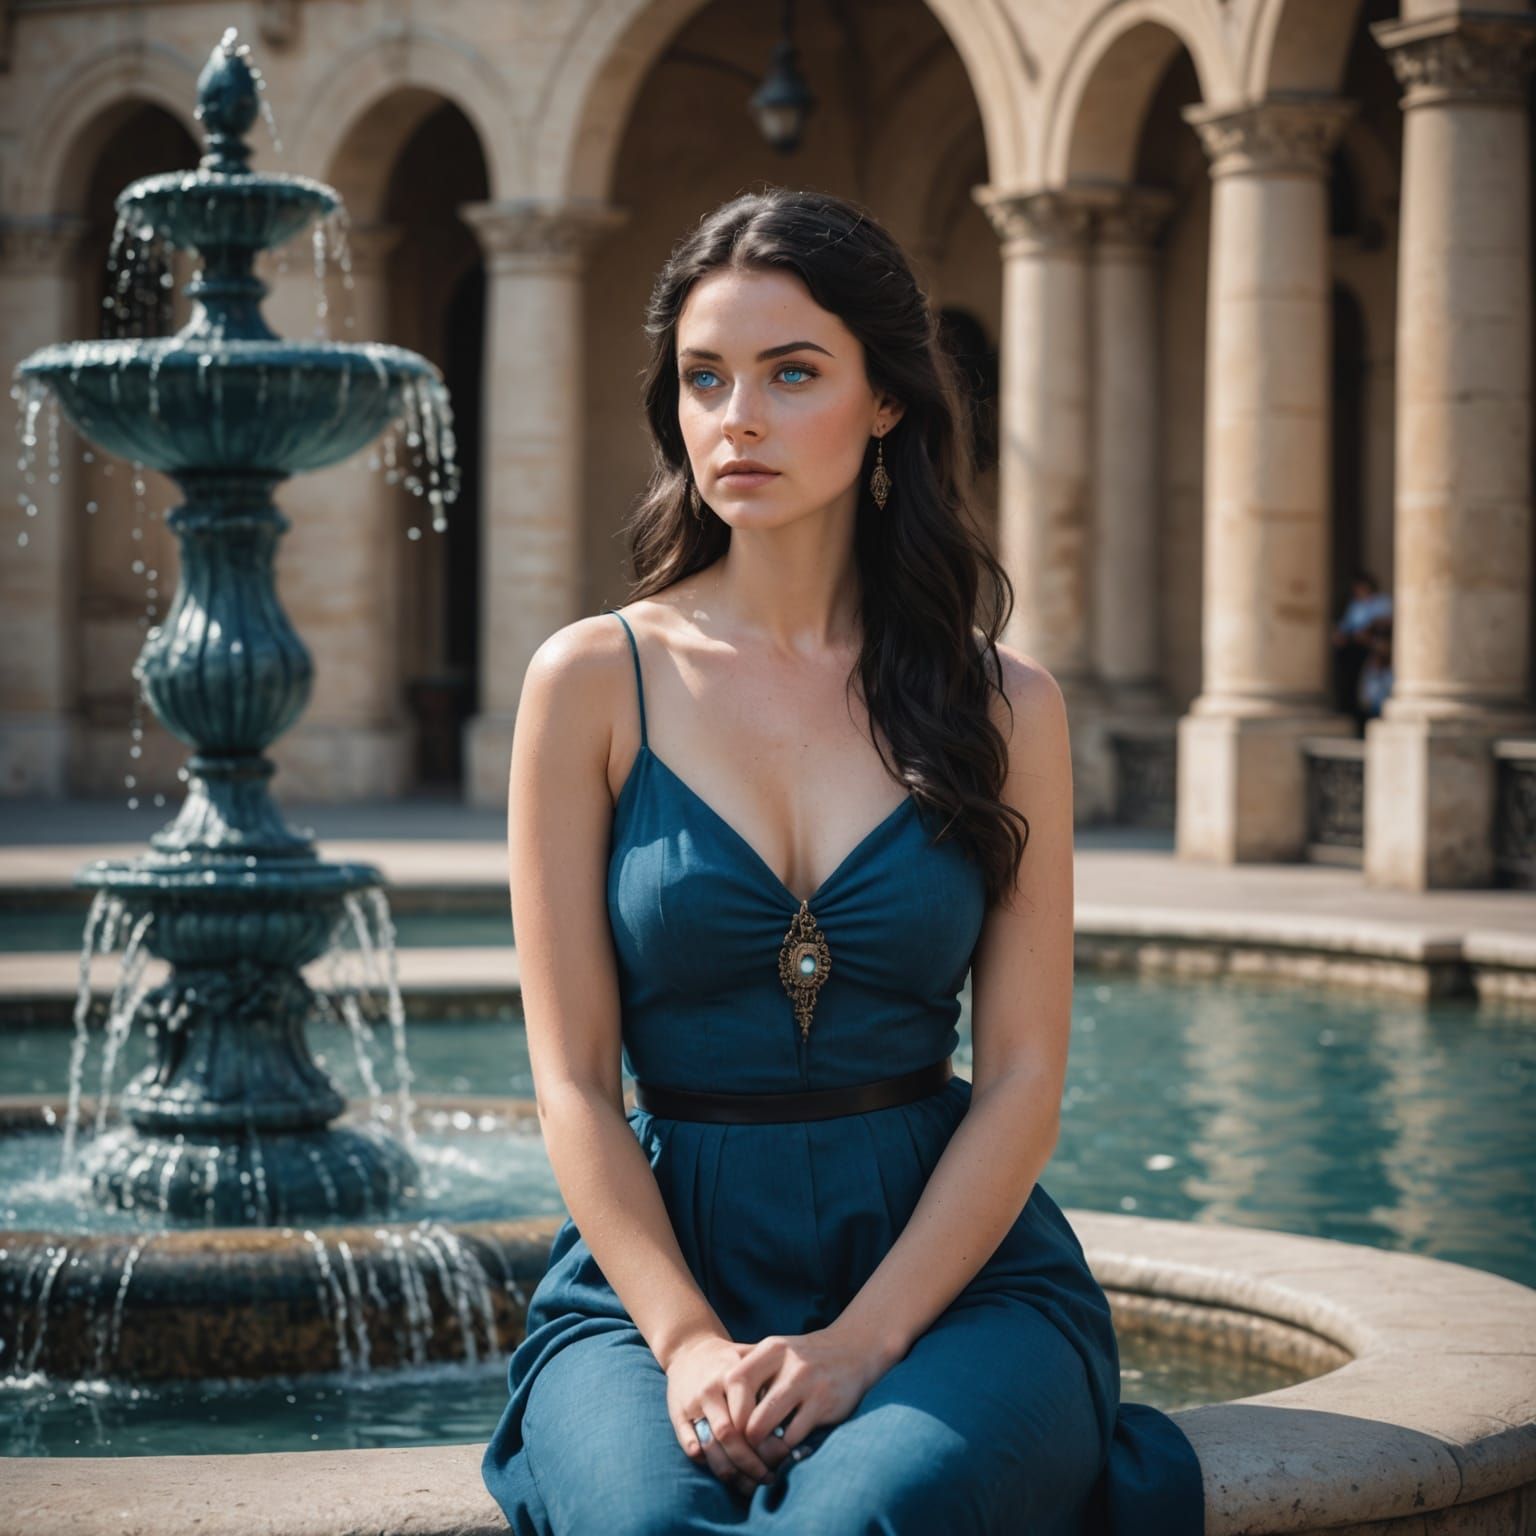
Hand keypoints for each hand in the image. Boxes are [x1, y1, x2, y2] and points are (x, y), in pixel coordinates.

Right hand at [665, 1333, 778, 1499]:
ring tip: (750, 1486)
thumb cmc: (730, 1359)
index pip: (748, 1415)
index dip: (764, 1441)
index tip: (782, 1457)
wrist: (690, 1348)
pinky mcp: (677, 1416)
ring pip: (710, 1448)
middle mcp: (710, 1389)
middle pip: (730, 1436)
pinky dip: (708, 1465)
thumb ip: (772, 1380)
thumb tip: (801, 1410)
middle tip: (767, 1478)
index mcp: (732, 1374)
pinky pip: (691, 1448)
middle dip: (750, 1463)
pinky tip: (726, 1474)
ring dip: (731, 1472)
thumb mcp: (752, 1359)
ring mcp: (692, 1404)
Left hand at [731, 1323, 897, 1469]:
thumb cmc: (806, 1358)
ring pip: (767, 1429)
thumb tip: (720, 1401)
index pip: (734, 1381)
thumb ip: (751, 1369)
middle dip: (742, 1440)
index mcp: (771, 1349)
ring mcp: (807, 1383)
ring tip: (762, 1458)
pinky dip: (785, 1451)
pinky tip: (785, 1453)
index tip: (731, 1426)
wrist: (853, 1350)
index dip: (729, 1409)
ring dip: (761, 1451)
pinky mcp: (824, 1403)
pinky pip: (793, 1438)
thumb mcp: (778, 1351)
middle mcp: (787, 1363)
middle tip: (745, 1452)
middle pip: (747, 1413)